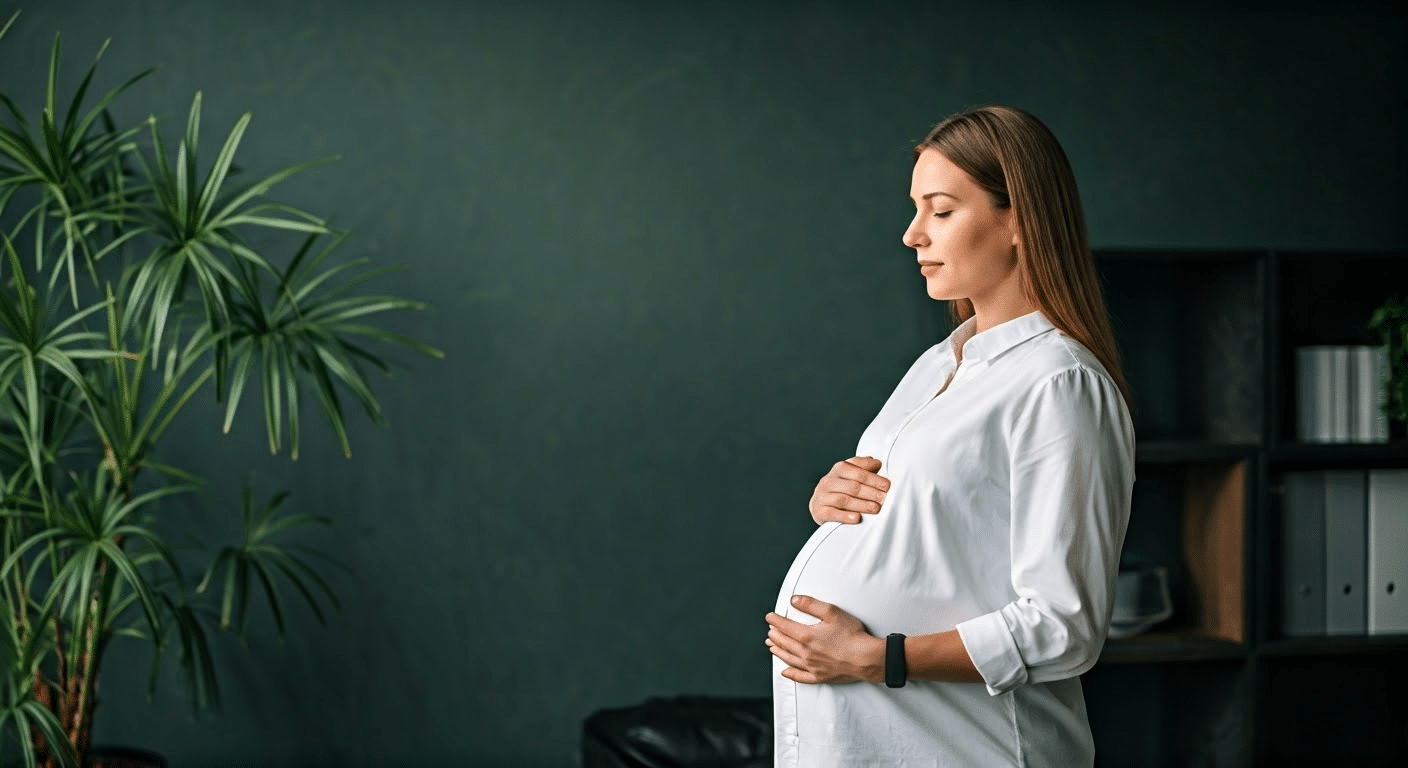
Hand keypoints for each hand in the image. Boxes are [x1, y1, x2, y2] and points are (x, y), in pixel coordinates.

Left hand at [765, 595, 882, 683]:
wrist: (866, 658)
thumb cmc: (852, 635)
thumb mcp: (832, 612)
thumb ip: (810, 604)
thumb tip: (793, 600)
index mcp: (807, 636)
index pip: (785, 626)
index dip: (775, 620)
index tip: (769, 617)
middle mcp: (805, 652)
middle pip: (784, 643)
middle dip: (775, 635)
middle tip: (770, 631)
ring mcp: (811, 666)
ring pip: (789, 659)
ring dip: (778, 651)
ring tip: (771, 647)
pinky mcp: (819, 676)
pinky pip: (800, 677)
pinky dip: (791, 674)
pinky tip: (785, 672)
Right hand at [808, 456, 889, 523]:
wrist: (820, 504)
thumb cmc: (842, 488)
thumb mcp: (851, 475)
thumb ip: (864, 468)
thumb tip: (877, 462)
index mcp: (838, 469)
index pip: (857, 472)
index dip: (873, 479)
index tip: (886, 486)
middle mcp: (828, 481)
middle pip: (852, 486)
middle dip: (870, 492)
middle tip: (883, 498)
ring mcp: (822, 496)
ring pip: (843, 500)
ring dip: (861, 504)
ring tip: (875, 508)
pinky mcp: (819, 512)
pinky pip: (832, 514)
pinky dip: (845, 516)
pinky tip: (857, 518)